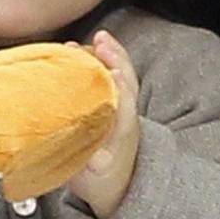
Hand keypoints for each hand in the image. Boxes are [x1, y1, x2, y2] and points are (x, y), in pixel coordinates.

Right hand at [67, 31, 140, 218]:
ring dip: (112, 54)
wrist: (116, 181)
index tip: (111, 74)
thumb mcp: (93, 181)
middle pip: (127, 84)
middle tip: (102, 44)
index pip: (126, 107)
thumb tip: (96, 164)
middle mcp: (125, 115)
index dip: (120, 90)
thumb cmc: (101, 179)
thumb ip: (93, 170)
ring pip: (122, 75)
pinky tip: (93, 43)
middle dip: (116, 62)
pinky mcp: (113, 99)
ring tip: (99, 37)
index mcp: (122, 134)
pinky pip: (113, 73)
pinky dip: (107, 56)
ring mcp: (121, 105)